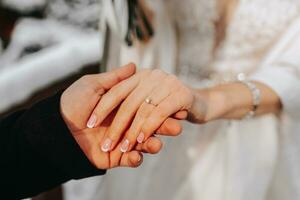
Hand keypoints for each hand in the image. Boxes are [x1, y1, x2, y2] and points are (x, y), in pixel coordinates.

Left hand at [60, 64, 183, 168]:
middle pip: (148, 125)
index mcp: (122, 106)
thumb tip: (134, 65)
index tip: (175, 107)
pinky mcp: (117, 156)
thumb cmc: (72, 104)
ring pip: (143, 143)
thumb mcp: (93, 85)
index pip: (144, 106)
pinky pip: (131, 159)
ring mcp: (122, 139)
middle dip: (163, 127)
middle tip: (176, 127)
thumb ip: (116, 78)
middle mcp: (125, 122)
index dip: (158, 107)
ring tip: (158, 145)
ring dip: (153, 144)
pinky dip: (135, 159)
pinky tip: (136, 155)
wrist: (56, 130)